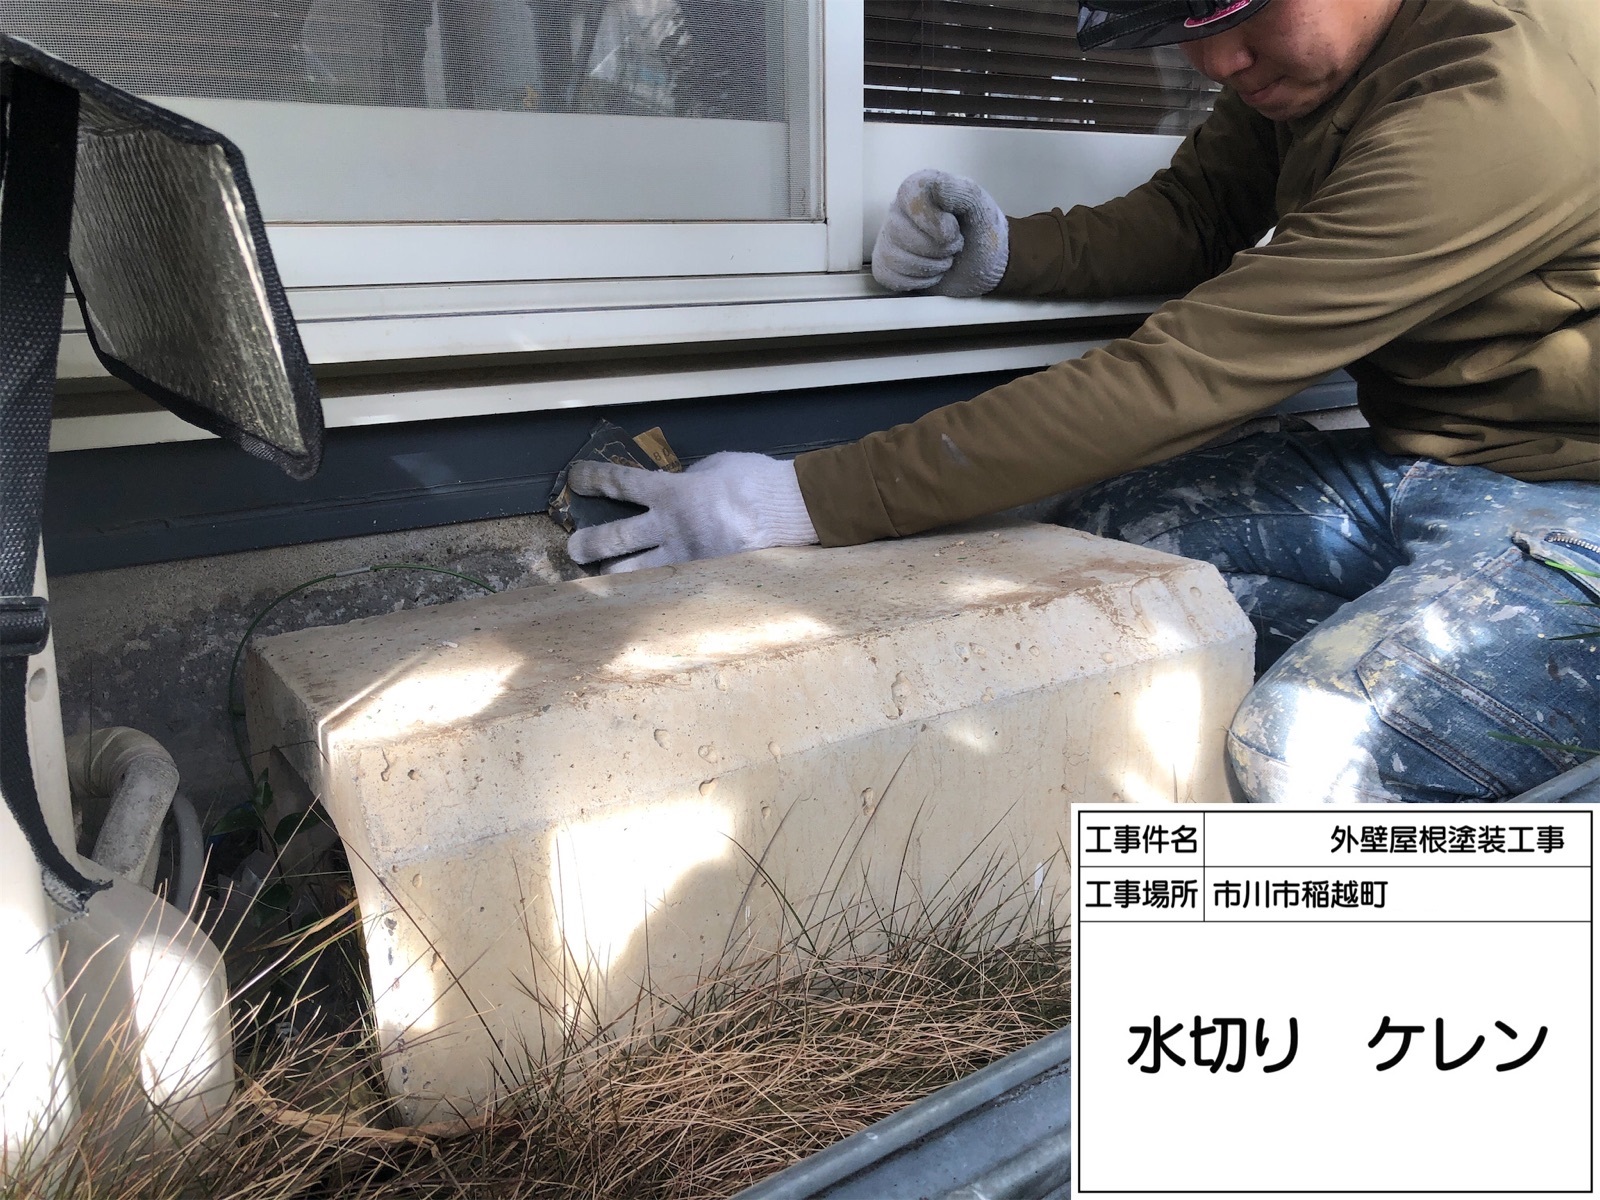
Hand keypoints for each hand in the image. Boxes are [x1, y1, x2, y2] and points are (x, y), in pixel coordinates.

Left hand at [565, 452, 818, 572]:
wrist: (788, 511)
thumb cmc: (754, 481)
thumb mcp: (712, 467)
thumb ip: (683, 480)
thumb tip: (666, 490)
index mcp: (672, 492)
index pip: (621, 483)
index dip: (593, 479)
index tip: (574, 479)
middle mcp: (670, 527)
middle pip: (615, 538)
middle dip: (587, 544)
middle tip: (574, 547)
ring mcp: (685, 558)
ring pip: (634, 573)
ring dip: (612, 575)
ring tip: (602, 577)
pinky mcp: (701, 578)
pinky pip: (667, 587)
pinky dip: (650, 590)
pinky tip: (639, 597)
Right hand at [871, 169, 1008, 296]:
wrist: (983, 264)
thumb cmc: (981, 231)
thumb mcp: (979, 206)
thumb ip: (960, 191)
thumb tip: (936, 186)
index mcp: (918, 188)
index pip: (911, 199)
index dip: (934, 221)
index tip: (954, 230)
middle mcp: (898, 210)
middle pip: (899, 232)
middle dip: (936, 248)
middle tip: (955, 246)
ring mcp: (889, 239)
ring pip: (893, 257)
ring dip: (929, 266)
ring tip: (945, 259)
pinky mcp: (886, 265)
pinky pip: (888, 276)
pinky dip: (918, 281)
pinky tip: (932, 272)